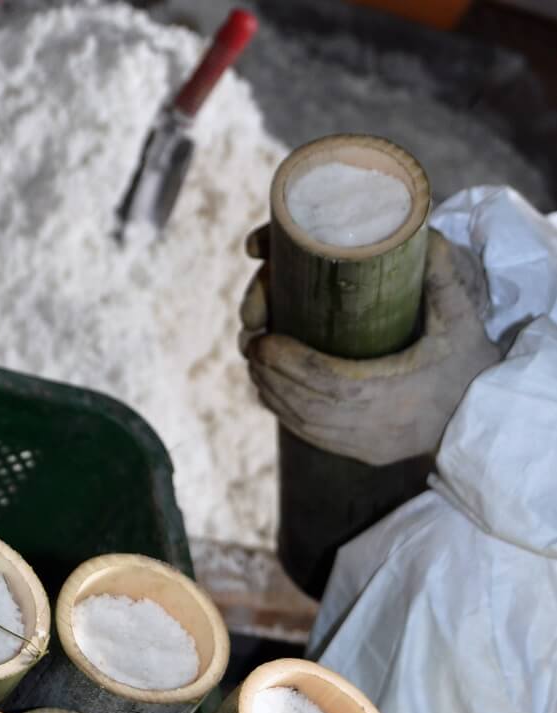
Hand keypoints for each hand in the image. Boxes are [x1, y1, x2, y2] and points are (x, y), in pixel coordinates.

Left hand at [239, 228, 501, 464]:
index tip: (263, 339)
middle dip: (270, 374)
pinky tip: (271, 394)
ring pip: (301, 423)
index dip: (287, 362)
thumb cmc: (471, 367)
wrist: (484, 420)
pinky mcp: (362, 453)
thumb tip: (421, 235)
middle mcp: (371, 425)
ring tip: (255, 364)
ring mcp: (364, 444)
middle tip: (252, 344)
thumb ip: (442, 278)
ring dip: (271, 394)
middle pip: (302, 402)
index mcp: (389, 393)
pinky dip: (285, 415)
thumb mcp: (462, 319)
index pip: (322, 380)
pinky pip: (311, 437)